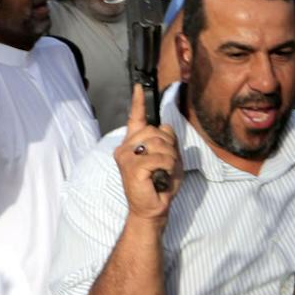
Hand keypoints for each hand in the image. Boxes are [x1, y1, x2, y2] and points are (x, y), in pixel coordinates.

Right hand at [117, 86, 180, 220]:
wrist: (152, 208)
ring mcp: (126, 157)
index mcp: (133, 144)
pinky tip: (160, 177)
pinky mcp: (131, 167)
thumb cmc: (159, 184)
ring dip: (169, 158)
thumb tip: (165, 127)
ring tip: (162, 172)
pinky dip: (166, 166)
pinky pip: (158, 158)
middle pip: (155, 131)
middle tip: (165, 164)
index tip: (139, 86)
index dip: (138, 102)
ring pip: (158, 143)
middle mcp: (125, 148)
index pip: (136, 118)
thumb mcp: (168, 158)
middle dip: (169, 146)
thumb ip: (166, 141)